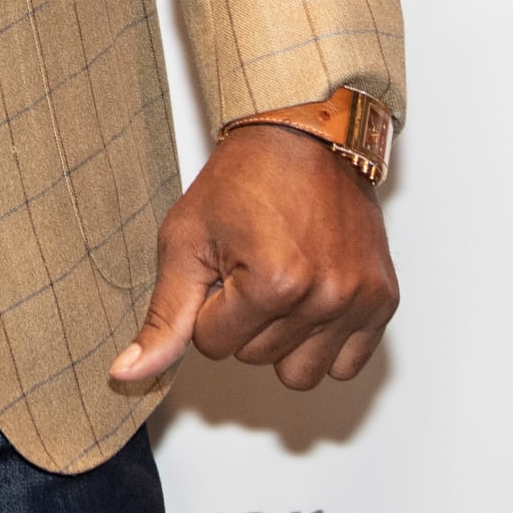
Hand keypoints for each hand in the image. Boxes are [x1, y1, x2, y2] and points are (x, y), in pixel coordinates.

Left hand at [109, 124, 398, 391]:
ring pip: (300, 373)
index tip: (221, 265)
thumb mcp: (185, 241)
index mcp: (273, 283)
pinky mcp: (383, 300)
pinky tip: (311, 298)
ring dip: (282, 339)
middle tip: (251, 265)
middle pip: (256, 359)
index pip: (213, 346)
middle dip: (243, 321)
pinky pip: (346, 365)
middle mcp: (324, 296)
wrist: (303, 137)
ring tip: (280, 284)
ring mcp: (359, 300)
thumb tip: (129, 374)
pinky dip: (324, 342)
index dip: (208, 306)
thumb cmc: (243, 180)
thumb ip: (164, 317)